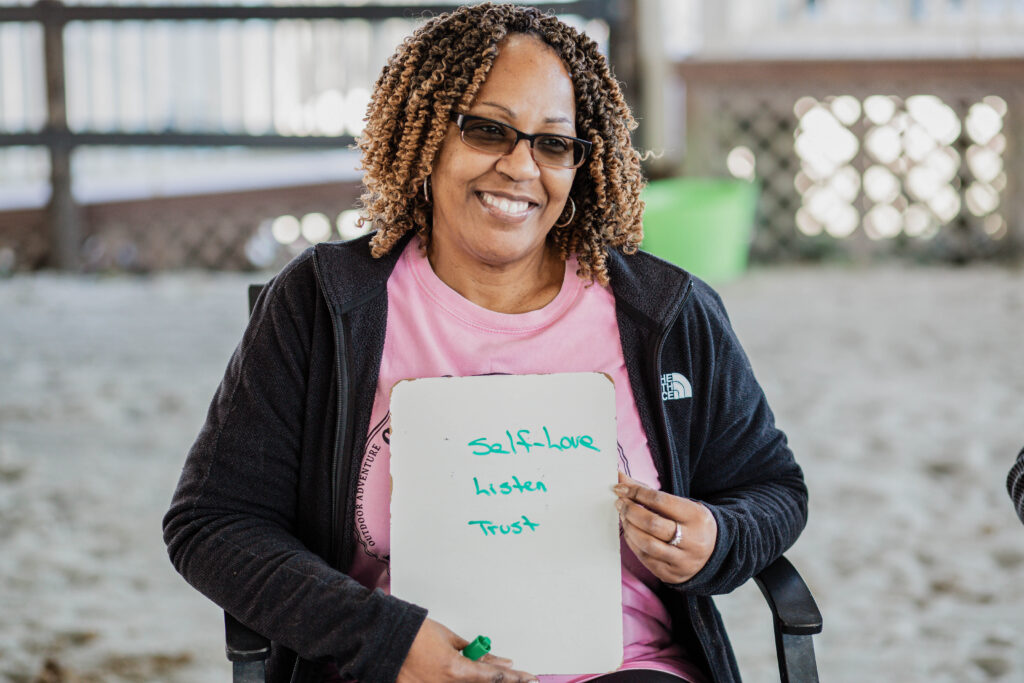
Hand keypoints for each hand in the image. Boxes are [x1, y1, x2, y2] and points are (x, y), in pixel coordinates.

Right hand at [396, 617, 537, 682]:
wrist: (385, 639)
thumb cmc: (415, 634)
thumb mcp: (450, 639)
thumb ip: (473, 653)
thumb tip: (494, 659)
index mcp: (456, 670)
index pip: (493, 677)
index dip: (514, 678)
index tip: (529, 678)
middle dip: (503, 681)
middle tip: (522, 679)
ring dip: (482, 680)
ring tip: (495, 671)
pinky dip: (462, 681)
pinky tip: (469, 676)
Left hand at [613, 472, 717, 583]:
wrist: (713, 553)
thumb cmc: (690, 523)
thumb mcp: (679, 504)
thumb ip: (648, 491)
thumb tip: (620, 479)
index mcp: (696, 517)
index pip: (661, 501)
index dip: (637, 493)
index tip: (621, 488)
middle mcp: (692, 540)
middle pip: (652, 524)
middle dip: (630, 511)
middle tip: (620, 503)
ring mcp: (682, 560)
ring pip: (647, 544)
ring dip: (629, 528)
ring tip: (623, 517)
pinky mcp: (671, 574)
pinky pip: (645, 558)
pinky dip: (632, 543)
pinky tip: (630, 533)